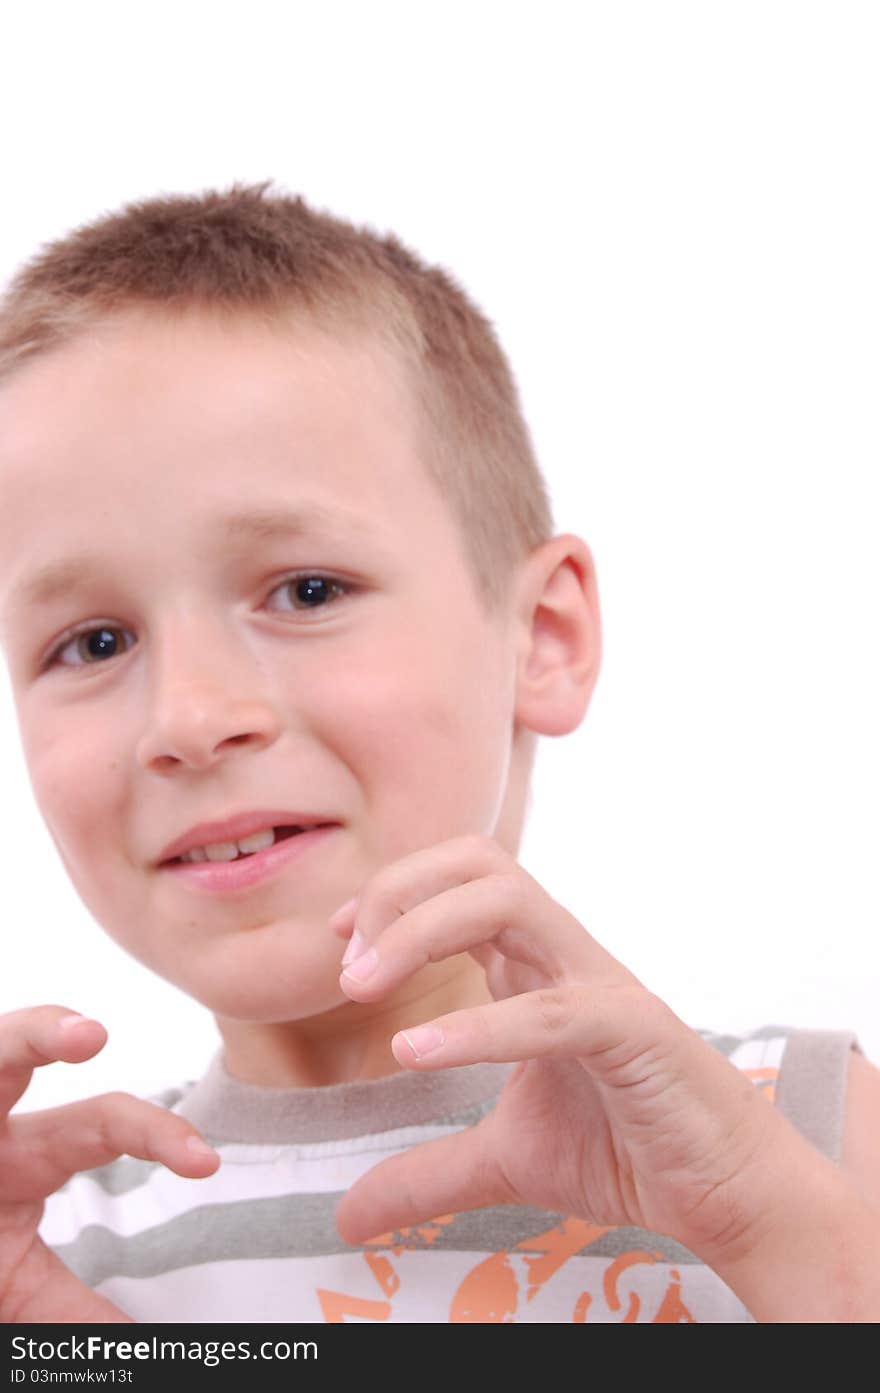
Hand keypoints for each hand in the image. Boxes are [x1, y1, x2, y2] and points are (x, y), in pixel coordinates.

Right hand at [0, 1006, 219, 1322]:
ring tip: (42, 1035)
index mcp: (28, 1155)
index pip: (103, 1124)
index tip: (204, 1162)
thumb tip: (149, 1345)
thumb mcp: (18, 1286)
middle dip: (38, 1034)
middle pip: (8, 1055)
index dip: (157, 1135)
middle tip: (89, 1034)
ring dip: (3, 1040)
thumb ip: (74, 1312)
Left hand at [331, 835, 820, 1274]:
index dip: (391, 895)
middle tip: (345, 971)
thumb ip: (426, 1174)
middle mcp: (564, 953)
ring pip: (510, 902)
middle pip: (478, 864)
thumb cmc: (624, 1147)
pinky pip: (550, 1009)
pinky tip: (415, 1053)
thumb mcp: (503, 1159)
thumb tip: (348, 1217)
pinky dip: (478, 1024)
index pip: (459, 879)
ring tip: (360, 989)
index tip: (337, 941)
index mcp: (534, 962)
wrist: (724, 1192)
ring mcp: (600, 982)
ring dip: (421, 931)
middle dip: (397, 895)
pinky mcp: (633, 1029)